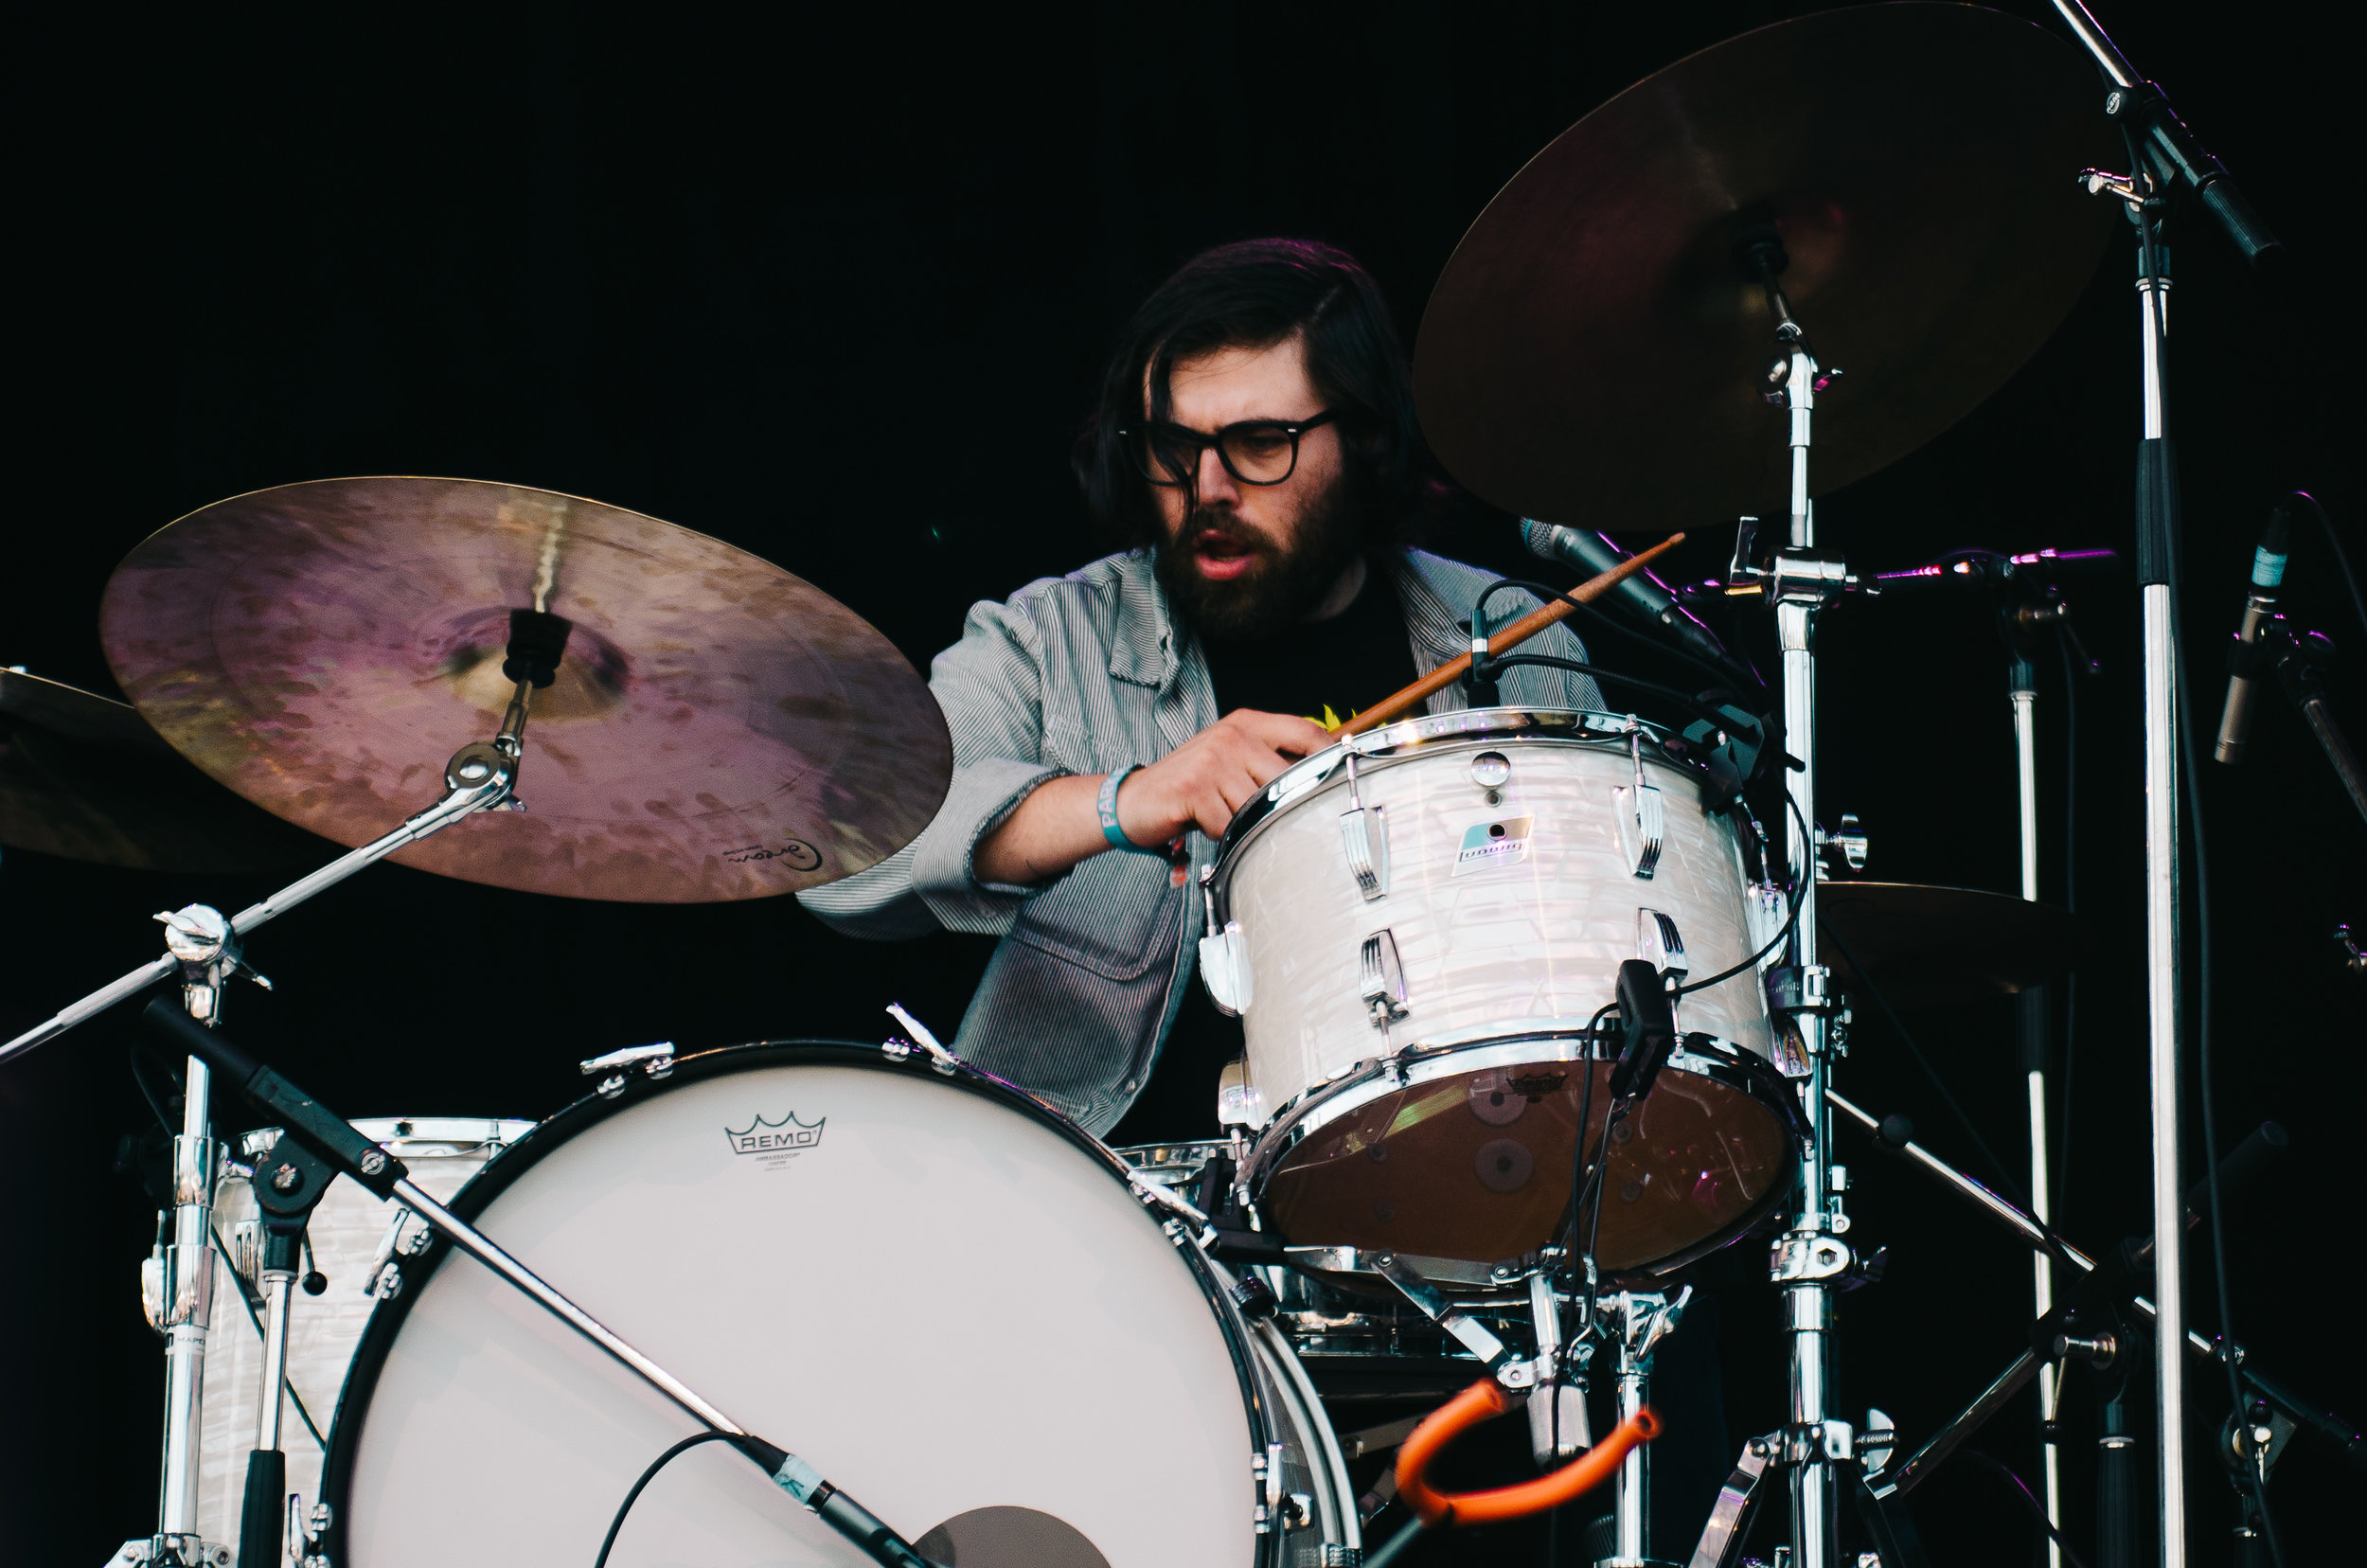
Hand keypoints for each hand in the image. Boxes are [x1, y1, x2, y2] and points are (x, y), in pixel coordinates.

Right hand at [1114, 709, 1336, 845]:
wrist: (1133, 801)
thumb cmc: (1189, 786)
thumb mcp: (1231, 759)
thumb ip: (1269, 760)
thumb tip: (1321, 775)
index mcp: (1245, 723)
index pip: (1304, 730)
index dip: (1329, 754)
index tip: (1345, 773)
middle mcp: (1231, 735)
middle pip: (1287, 777)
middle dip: (1281, 805)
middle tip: (1267, 818)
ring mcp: (1212, 760)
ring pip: (1258, 806)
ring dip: (1245, 823)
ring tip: (1224, 815)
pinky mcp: (1195, 788)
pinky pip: (1229, 825)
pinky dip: (1220, 834)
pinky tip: (1205, 823)